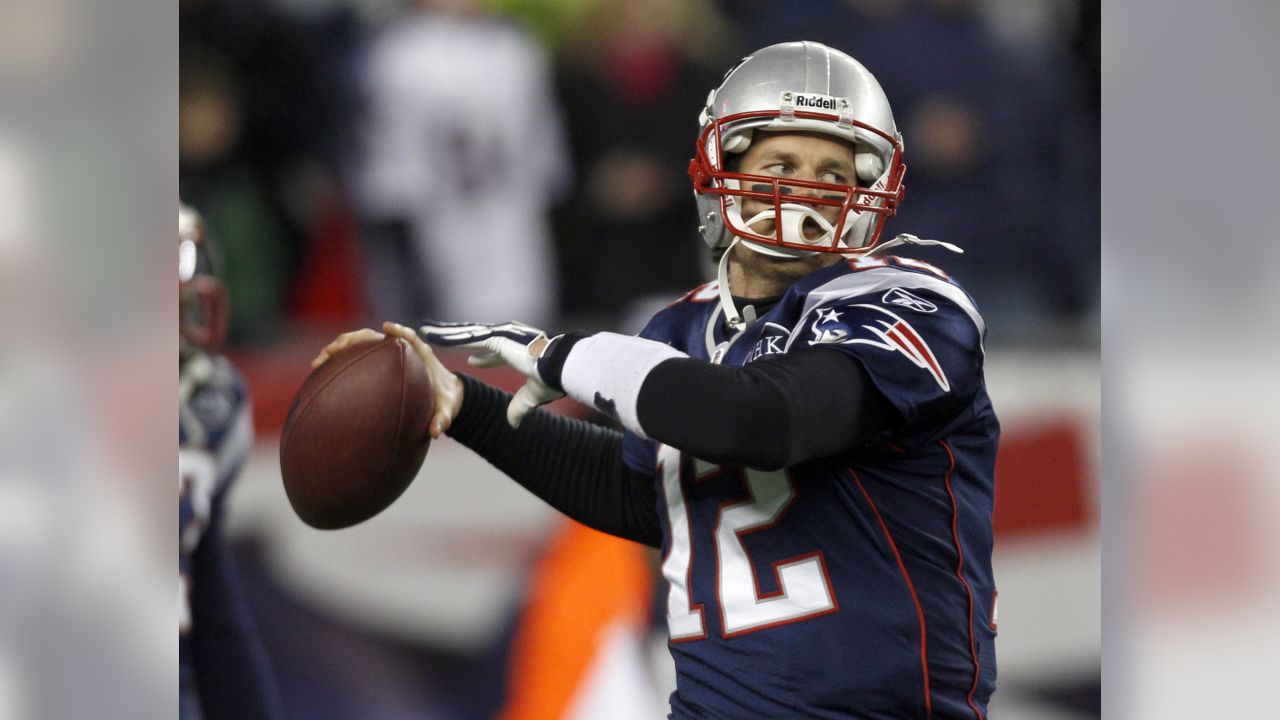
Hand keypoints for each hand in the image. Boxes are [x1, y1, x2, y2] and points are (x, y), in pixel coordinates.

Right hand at [311, 322, 464, 438]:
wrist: (443, 396)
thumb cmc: (444, 400)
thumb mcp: (446, 411)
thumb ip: (442, 419)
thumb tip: (435, 432)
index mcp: (421, 356)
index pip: (410, 338)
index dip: (399, 332)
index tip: (386, 328)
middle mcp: (401, 351)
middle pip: (374, 337)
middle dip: (352, 340)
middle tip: (332, 350)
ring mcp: (386, 355)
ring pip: (360, 344)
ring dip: (339, 349)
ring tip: (319, 362)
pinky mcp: (377, 362)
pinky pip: (357, 357)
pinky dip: (340, 361)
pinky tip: (322, 374)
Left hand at [418, 320, 562, 427]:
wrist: (559, 366)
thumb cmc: (553, 378)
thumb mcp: (533, 395)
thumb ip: (520, 406)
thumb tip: (512, 423)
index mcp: (519, 350)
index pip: (497, 353)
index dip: (485, 357)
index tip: (472, 359)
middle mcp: (508, 338)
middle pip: (476, 338)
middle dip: (458, 336)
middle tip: (441, 335)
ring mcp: (501, 336)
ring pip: (466, 334)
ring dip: (446, 333)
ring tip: (427, 331)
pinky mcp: (495, 339)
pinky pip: (465, 338)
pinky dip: (447, 336)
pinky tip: (431, 335)